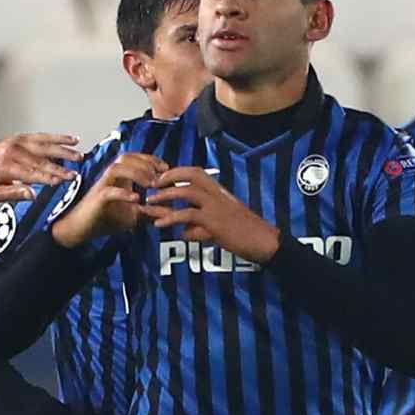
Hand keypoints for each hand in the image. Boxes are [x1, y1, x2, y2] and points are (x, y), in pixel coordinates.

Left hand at [0, 133, 82, 201]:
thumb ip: (13, 193)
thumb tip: (32, 194)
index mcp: (5, 167)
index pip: (31, 173)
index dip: (47, 177)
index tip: (62, 181)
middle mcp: (13, 152)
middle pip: (41, 160)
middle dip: (60, 168)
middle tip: (75, 174)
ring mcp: (18, 142)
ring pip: (45, 146)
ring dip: (64, 150)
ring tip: (79, 156)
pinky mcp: (22, 137)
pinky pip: (43, 136)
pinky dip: (58, 138)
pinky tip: (72, 140)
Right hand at [52, 153, 167, 247]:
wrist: (81, 230)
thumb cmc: (105, 219)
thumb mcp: (133, 216)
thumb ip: (150, 211)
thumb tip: (171, 211)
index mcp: (118, 177)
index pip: (134, 158)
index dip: (151, 159)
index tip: (166, 168)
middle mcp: (109, 178)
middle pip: (126, 157)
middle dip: (145, 163)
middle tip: (160, 175)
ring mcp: (102, 186)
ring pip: (116, 168)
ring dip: (136, 173)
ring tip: (150, 184)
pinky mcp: (96, 199)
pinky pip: (109, 191)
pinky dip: (123, 193)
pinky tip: (136, 199)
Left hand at [141, 167, 280, 263]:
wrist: (265, 242)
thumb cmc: (246, 234)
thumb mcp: (222, 224)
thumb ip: (202, 224)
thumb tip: (185, 231)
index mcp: (220, 191)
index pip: (196, 172)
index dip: (177, 172)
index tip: (161, 178)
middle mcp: (218, 194)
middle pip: (190, 174)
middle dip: (168, 177)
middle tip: (152, 185)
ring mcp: (217, 206)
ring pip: (186, 192)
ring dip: (165, 196)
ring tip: (149, 202)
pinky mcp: (215, 221)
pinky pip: (188, 215)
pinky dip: (171, 218)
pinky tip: (159, 224)